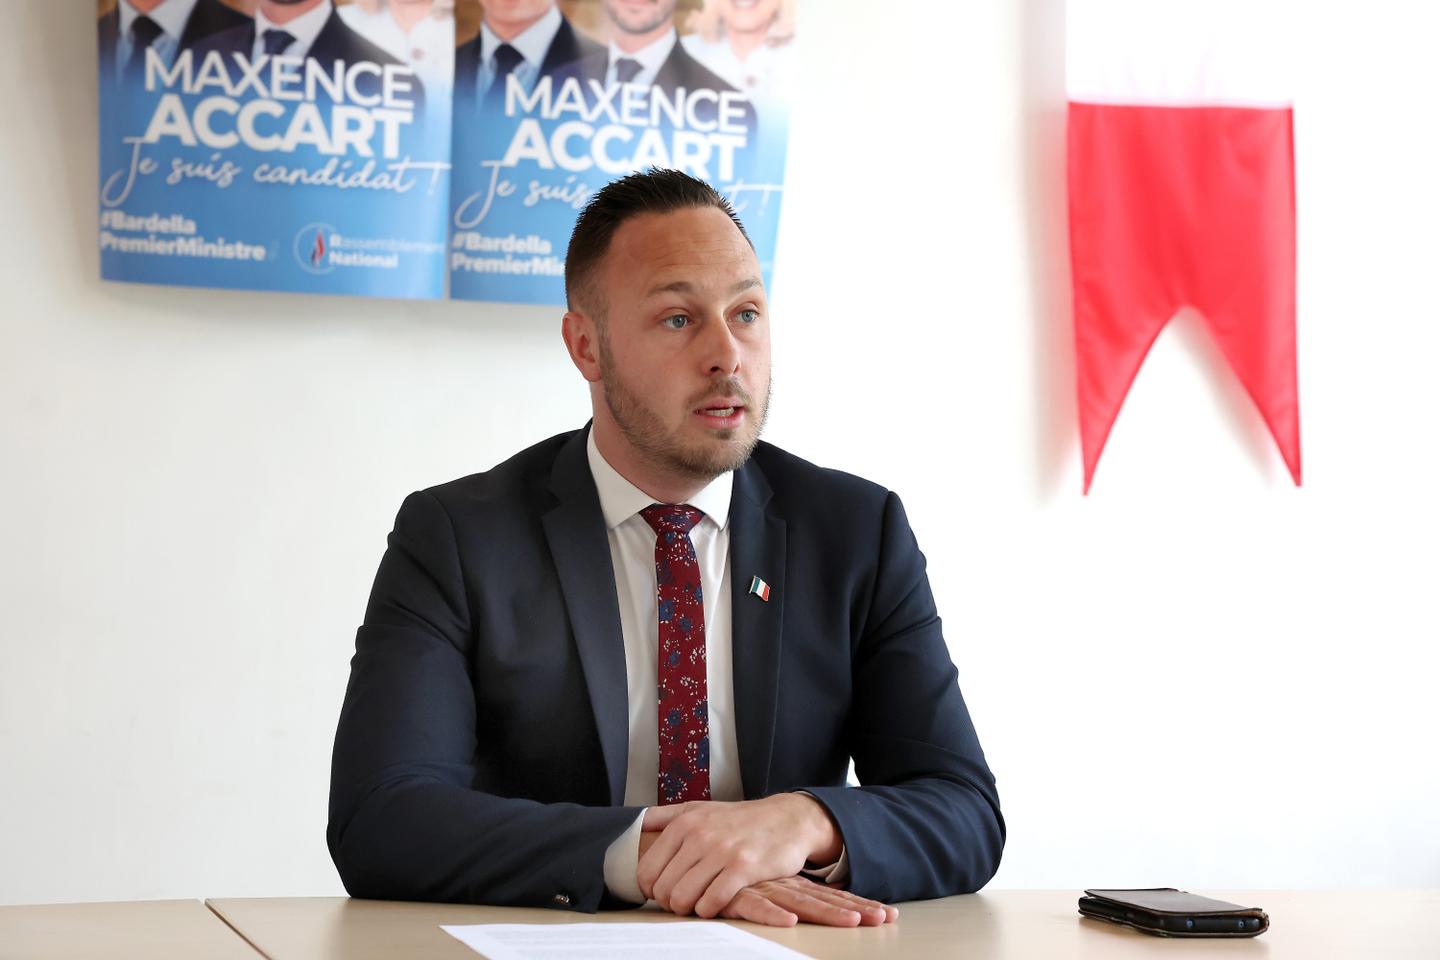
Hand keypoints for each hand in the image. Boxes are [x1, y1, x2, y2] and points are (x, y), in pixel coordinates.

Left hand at [637, 794, 841, 917]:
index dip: (650, 888)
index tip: (662, 891)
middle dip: (669, 901)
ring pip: (683, 897)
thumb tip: (634, 824)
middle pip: (663, 887)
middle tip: (682, 901)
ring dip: (687, 908)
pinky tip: (714, 905)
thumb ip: (665, 815)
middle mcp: (699, 835)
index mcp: (684, 823)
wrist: (787, 819)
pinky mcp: (742, 869)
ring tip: (696, 904)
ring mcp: (721, 852)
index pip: (647, 869)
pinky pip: (711, 902)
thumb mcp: (699, 808)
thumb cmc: (739, 819)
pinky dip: (708, 910)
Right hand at [720, 876, 898, 927]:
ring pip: (798, 902)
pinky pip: (755, 905)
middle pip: (822, 900)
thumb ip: (773, 892)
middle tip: (886, 918)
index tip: (887, 914)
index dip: (855, 903)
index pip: (827, 894)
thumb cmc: (722, 868)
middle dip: (854, 910)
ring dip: (826, 913)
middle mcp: (779, 884)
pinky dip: (771, 914)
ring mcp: (760, 886)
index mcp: (787, 881)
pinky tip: (789, 921)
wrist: (687, 846)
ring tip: (854, 921)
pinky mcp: (735, 892)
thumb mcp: (754, 879)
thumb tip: (798, 906)